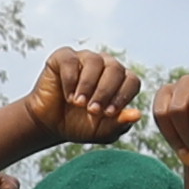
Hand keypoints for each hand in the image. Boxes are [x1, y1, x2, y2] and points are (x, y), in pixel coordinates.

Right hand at [25, 48, 141, 144]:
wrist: (50, 125)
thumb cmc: (79, 125)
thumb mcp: (101, 131)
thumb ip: (120, 124)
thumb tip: (137, 115)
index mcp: (120, 81)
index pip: (132, 81)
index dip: (122, 96)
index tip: (108, 113)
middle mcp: (105, 66)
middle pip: (115, 69)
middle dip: (105, 92)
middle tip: (92, 110)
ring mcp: (85, 58)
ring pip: (94, 61)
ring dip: (87, 85)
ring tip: (78, 103)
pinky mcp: (64, 57)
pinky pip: (71, 61)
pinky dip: (70, 79)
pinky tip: (68, 95)